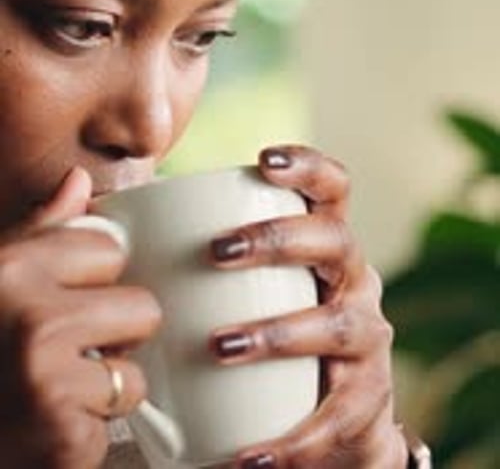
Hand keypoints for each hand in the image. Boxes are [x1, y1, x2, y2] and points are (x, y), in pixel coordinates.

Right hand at [0, 168, 160, 468]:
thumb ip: (39, 232)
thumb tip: (78, 180)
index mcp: (12, 270)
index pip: (110, 250)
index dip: (93, 282)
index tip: (62, 304)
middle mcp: (30, 319)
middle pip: (141, 306)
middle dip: (113, 335)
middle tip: (63, 355)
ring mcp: (47, 378)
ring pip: (135, 368)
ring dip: (104, 388)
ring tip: (55, 394)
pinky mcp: (64, 434)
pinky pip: (119, 420)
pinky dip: (90, 433)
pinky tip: (50, 428)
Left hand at [209, 146, 407, 468]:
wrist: (331, 417)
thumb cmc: (269, 331)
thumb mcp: (244, 286)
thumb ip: (181, 247)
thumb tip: (98, 205)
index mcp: (324, 243)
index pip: (333, 188)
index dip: (306, 166)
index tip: (262, 160)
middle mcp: (354, 280)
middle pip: (334, 241)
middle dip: (278, 240)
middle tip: (217, 253)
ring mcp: (366, 338)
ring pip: (336, 324)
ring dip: (279, 331)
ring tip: (221, 345)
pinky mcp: (366, 401)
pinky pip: (334, 416)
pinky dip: (292, 437)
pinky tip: (249, 453)